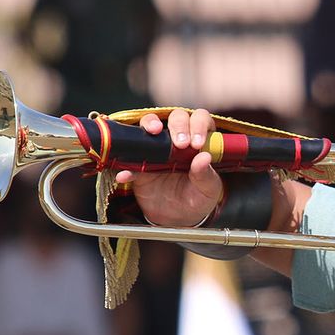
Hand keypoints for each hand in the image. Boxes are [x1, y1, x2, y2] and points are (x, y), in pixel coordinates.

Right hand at [114, 108, 224, 227]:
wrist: (177, 217)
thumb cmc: (196, 198)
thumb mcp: (208, 190)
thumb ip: (206, 175)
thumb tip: (205, 158)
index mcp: (198, 142)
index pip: (200, 120)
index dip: (198, 125)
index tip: (197, 143)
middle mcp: (177, 140)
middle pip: (177, 117)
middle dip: (178, 125)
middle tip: (180, 144)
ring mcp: (156, 149)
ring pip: (150, 125)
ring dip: (150, 125)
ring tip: (153, 134)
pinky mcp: (139, 164)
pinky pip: (129, 159)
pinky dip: (126, 166)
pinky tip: (127, 174)